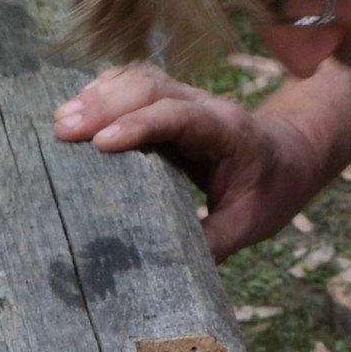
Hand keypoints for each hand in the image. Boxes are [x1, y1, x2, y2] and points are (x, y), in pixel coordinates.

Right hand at [54, 63, 329, 258]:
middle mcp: (204, 106)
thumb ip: (211, 243)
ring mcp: (185, 98)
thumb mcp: (248, 224)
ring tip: (60, 121)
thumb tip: (166, 271)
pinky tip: (76, 110)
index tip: (102, 144)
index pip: (180, 117)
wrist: (290, 156)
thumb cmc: (270, 190)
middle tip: (63, 130)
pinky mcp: (168, 102)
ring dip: (98, 97)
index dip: (140, 126)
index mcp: (228, 131)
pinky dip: (103, 94)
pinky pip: (133, 85)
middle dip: (105, 105)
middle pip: (152, 87)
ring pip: (139, 80)